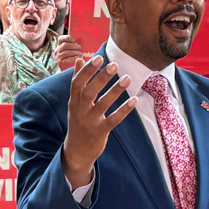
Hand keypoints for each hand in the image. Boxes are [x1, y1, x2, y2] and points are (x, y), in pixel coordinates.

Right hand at [54, 34, 82, 69]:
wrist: (66, 71)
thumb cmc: (71, 59)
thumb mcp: (71, 51)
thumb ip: (74, 47)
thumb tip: (81, 44)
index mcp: (59, 46)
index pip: (60, 39)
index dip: (67, 38)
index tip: (74, 40)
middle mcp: (57, 51)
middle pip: (65, 45)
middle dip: (74, 46)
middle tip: (80, 48)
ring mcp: (58, 57)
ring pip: (67, 52)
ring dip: (76, 52)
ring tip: (81, 54)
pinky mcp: (60, 63)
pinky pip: (68, 59)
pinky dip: (75, 58)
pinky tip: (79, 58)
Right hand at [63, 56, 135, 187]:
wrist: (77, 150)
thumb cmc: (78, 121)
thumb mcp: (74, 102)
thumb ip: (77, 81)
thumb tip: (78, 60)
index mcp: (74, 101)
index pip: (77, 83)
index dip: (87, 70)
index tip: (98, 58)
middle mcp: (80, 110)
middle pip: (89, 91)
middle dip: (101, 78)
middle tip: (114, 64)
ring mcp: (90, 122)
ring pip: (103, 104)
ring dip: (115, 91)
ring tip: (127, 78)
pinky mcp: (100, 132)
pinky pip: (113, 120)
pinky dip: (123, 110)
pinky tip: (134, 100)